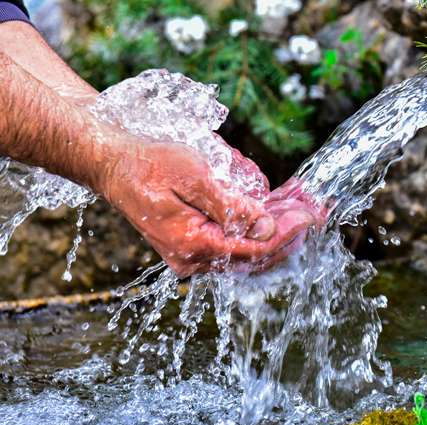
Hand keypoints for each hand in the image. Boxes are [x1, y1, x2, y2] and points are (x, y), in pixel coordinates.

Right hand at [95, 139, 315, 275]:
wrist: (112, 164)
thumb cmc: (149, 164)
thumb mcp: (194, 176)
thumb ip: (231, 206)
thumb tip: (267, 227)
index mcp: (192, 246)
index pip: (254, 250)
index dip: (287, 234)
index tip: (312, 215)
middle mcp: (192, 259)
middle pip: (254, 256)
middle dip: (287, 234)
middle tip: (315, 211)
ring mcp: (191, 254)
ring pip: (246, 251)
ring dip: (274, 229)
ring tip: (299, 206)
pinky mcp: (192, 244)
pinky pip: (232, 241)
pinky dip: (254, 227)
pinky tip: (271, 207)